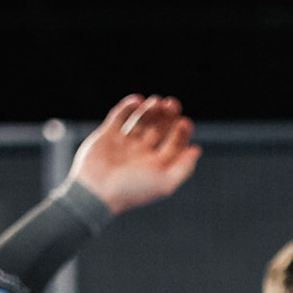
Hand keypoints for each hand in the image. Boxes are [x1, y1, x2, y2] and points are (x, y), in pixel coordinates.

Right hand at [68, 94, 200, 214]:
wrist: (96, 192)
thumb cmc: (132, 191)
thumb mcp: (164, 183)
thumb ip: (183, 168)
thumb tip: (197, 150)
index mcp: (156, 165)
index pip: (174, 144)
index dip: (181, 132)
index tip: (184, 122)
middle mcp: (141, 153)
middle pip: (159, 129)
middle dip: (167, 116)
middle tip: (172, 104)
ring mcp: (124, 143)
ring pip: (140, 121)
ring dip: (149, 110)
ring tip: (156, 101)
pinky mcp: (107, 135)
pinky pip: (119, 117)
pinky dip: (128, 107)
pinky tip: (137, 100)